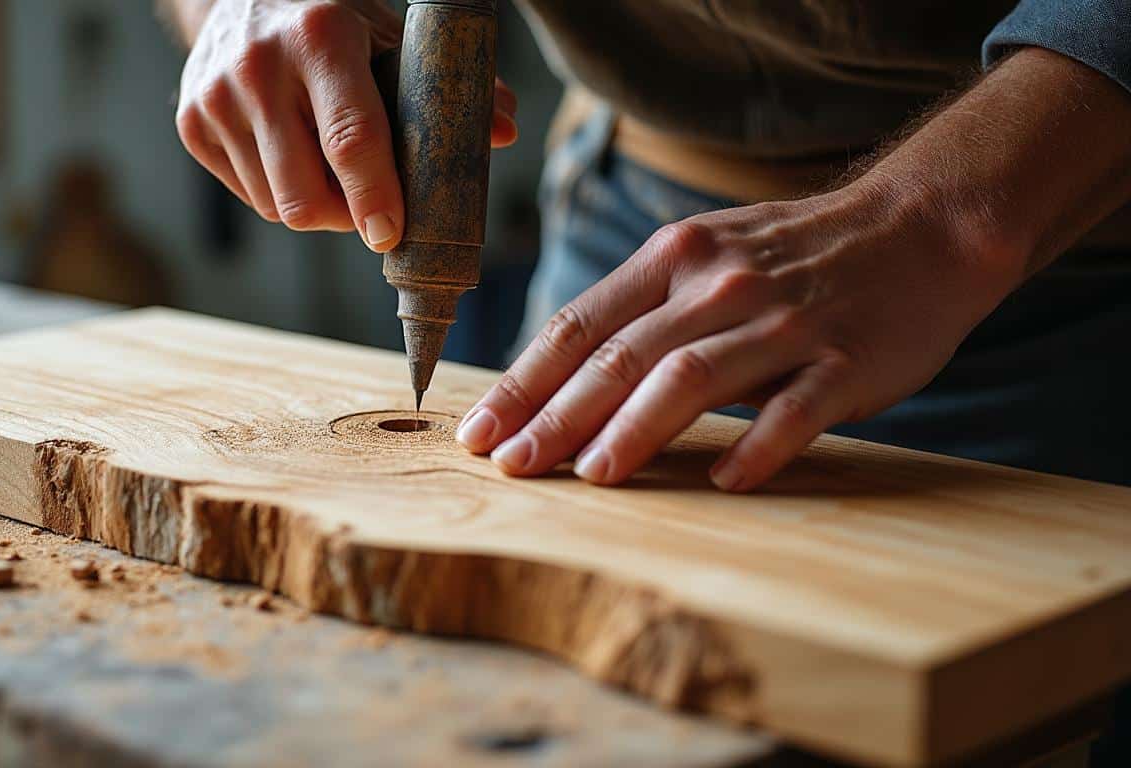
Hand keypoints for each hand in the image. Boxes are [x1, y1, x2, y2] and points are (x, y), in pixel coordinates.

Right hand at [174, 0, 517, 251]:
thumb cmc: (331, 22)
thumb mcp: (390, 36)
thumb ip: (448, 87)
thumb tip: (505, 131)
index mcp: (319, 37)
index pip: (351, 139)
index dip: (377, 198)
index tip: (392, 234)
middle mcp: (258, 67)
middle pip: (306, 196)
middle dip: (348, 219)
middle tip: (375, 211)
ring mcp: (215, 99)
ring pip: (278, 207)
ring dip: (318, 209)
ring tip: (334, 175)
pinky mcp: (192, 125)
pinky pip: (252, 198)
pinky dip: (283, 196)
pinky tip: (296, 160)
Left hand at [455, 180, 1024, 490]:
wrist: (921, 226)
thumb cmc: (794, 254)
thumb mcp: (707, 254)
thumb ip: (641, 307)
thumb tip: (560, 378)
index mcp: (675, 257)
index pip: (580, 325)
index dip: (525, 381)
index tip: (480, 431)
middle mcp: (720, 285)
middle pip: (621, 356)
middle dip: (557, 416)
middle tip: (513, 465)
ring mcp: (783, 321)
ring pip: (692, 378)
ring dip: (636, 429)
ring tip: (592, 476)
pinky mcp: (845, 359)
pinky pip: (795, 409)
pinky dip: (757, 445)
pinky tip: (723, 481)